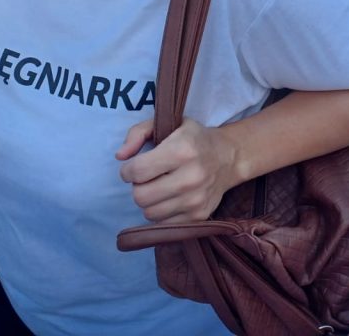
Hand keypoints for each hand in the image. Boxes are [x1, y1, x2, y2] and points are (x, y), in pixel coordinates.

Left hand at [116, 116, 239, 224]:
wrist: (228, 157)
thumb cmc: (193, 138)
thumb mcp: (168, 124)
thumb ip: (138, 133)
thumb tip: (120, 156)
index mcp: (181, 150)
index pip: (138, 171)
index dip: (128, 171)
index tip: (133, 167)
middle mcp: (191, 177)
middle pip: (141, 196)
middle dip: (138, 187)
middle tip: (147, 178)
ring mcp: (196, 200)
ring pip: (149, 213)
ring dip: (149, 201)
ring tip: (159, 187)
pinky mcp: (199, 216)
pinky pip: (163, 224)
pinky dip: (161, 212)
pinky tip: (170, 198)